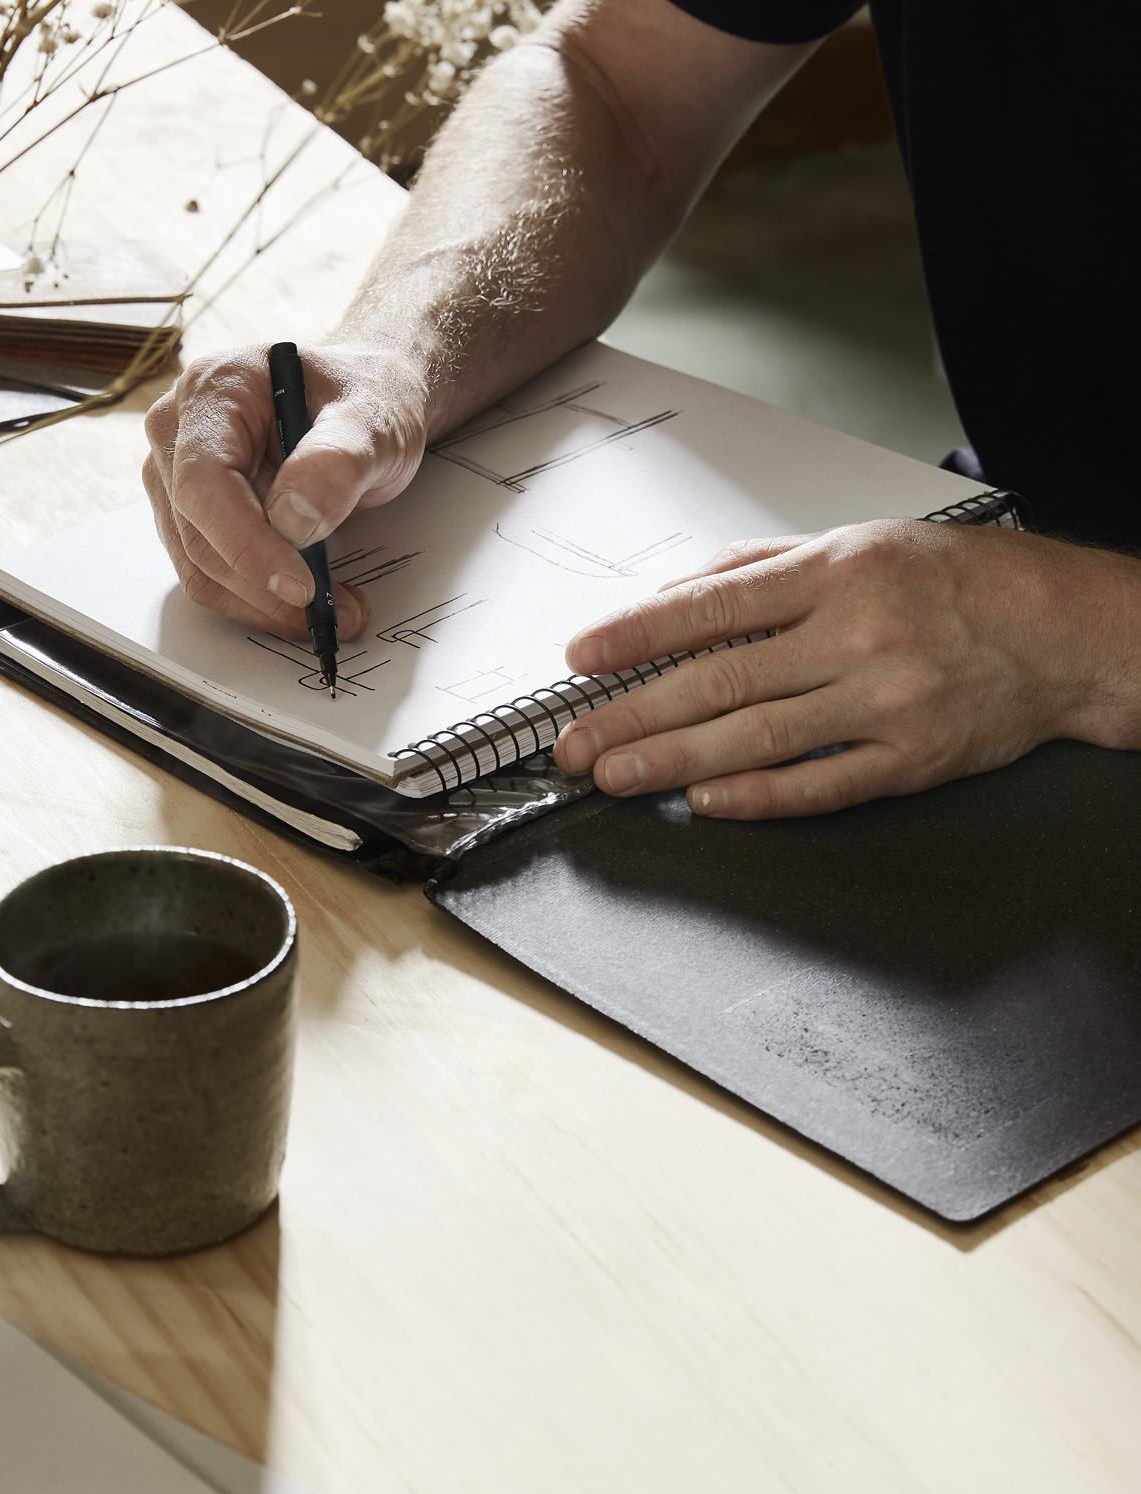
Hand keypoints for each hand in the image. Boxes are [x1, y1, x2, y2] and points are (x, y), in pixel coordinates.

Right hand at [142, 341, 429, 641]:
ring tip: (334, 608)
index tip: (299, 586)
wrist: (362, 406)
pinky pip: (212, 577)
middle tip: (338, 612)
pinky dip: (260, 602)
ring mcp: (177, 477)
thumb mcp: (373, 420)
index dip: (246, 543)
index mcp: (215, 389)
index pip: (204, 481)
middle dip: (267, 588)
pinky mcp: (191, 517)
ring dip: (265, 605)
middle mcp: (179, 431)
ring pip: (200, 569)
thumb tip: (293, 522)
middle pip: (198, 535)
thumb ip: (338, 462)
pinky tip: (307, 599)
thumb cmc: (364, 400)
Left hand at [552, 520, 1140, 816]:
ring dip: (673, 761)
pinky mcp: (911, 759)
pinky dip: (759, 797)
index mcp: (835, 574)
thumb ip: (762, 569)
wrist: (1065, 631)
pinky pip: (821, 785)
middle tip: (576, 742)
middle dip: (633, 714)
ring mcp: (883, 702)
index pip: (709, 607)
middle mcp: (855, 635)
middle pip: (719, 680)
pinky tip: (707, 802)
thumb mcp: (859, 544)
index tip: (580, 658)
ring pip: (757, 736)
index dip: (635, 635)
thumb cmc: (959, 584)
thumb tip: (674, 597)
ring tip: (616, 775)